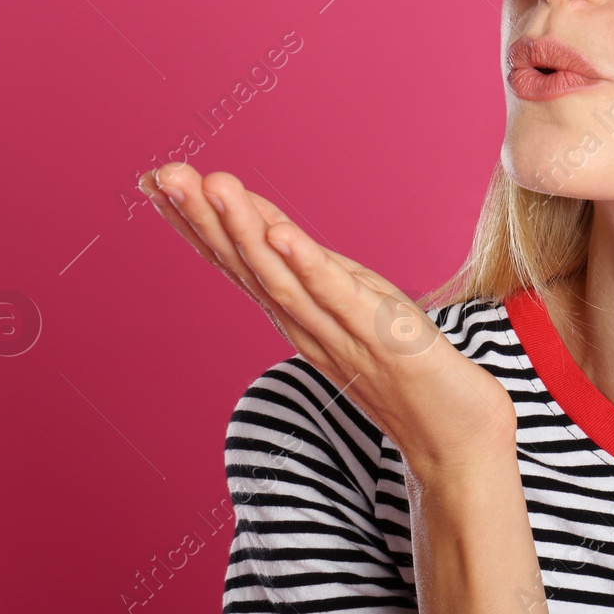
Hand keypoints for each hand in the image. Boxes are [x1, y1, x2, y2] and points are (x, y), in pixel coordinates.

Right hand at [143, 163, 517, 474]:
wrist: (457, 440)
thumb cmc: (409, 369)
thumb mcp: (353, 302)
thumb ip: (311, 269)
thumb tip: (274, 227)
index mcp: (297, 315)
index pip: (238, 262)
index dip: (197, 222)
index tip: (156, 180)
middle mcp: (306, 325)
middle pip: (245, 266)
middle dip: (202, 218)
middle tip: (163, 173)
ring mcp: (340, 333)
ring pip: (279, 277)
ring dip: (244, 229)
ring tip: (214, 185)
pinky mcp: (380, 337)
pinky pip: (335, 298)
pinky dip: (307, 266)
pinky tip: (281, 234)